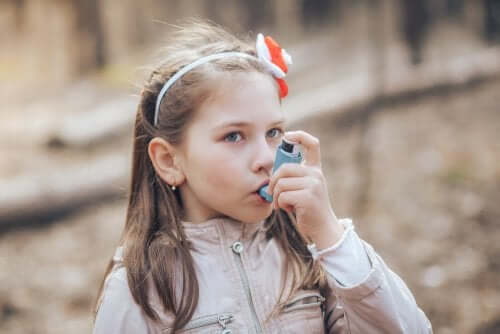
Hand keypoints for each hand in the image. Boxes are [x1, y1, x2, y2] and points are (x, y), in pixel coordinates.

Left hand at [267, 130, 343, 248]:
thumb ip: (294, 177)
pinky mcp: (308, 197)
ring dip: (276, 196)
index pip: (312, 144)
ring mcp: (313, 185)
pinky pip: (283, 196)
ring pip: (281, 183)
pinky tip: (288, 209)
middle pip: (284, 168)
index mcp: (315, 169)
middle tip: (272, 193)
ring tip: (282, 204)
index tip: (287, 136)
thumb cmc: (308, 209)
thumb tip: (272, 171)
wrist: (322, 228)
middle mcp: (316, 174)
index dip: (299, 135)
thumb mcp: (304, 188)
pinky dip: (280, 204)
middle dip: (273, 181)